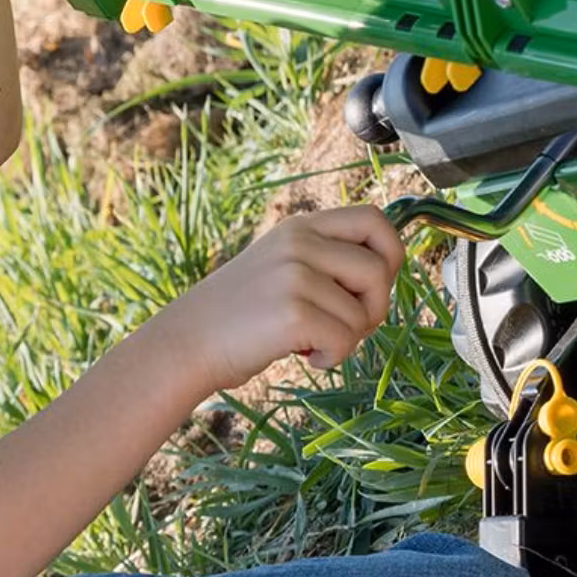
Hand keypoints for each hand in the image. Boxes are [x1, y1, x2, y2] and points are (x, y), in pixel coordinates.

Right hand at [176, 205, 404, 390]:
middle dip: (376, 306)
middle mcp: (299, 243)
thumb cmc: (237, 315)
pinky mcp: (293, 313)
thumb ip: (323, 259)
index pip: (374, 219)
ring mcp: (295, 276)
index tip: (372, 286)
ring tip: (315, 343)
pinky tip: (305, 356)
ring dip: (350, 338)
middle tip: (348, 325)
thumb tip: (383, 275)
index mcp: (299, 227)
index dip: (390, 254)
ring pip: (365, 312)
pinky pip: (345, 340)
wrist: (186, 342)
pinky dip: (333, 357)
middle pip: (380, 267)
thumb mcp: (278, 266)